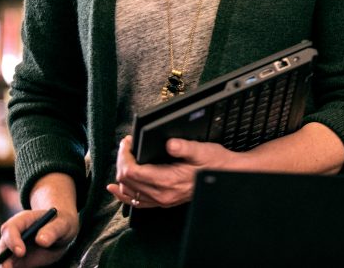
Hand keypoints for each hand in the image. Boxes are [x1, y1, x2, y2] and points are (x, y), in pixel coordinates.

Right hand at [0, 207, 77, 267]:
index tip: (21, 252)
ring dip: (1, 265)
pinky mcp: (14, 260)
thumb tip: (41, 240)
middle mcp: (14, 234)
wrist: (61, 233)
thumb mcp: (63, 224)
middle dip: (3, 258)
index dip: (13, 240)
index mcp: (23, 220)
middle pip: (2, 245)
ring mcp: (12, 247)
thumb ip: (53, 230)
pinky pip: (4, 265)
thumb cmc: (62, 224)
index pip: (11, 228)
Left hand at [107, 135, 236, 208]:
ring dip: (122, 175)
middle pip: (127, 181)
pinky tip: (116, 188)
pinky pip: (137, 202)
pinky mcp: (164, 201)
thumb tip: (170, 143)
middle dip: (122, 161)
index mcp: (168, 180)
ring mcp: (162, 200)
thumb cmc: (215, 163)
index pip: (133, 171)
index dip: (124, 156)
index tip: (127, 142)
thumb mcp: (203, 150)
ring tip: (123, 159)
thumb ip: (184, 147)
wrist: (227, 176)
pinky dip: (124, 194)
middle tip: (126, 146)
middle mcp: (162, 194)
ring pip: (129, 192)